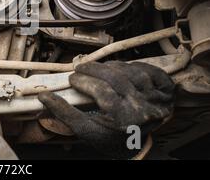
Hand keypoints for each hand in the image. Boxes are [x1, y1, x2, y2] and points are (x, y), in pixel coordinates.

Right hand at [38, 61, 174, 158]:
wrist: (135, 145)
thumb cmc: (108, 137)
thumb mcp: (85, 129)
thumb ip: (63, 112)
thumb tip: (43, 96)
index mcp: (123, 120)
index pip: (102, 92)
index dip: (84, 82)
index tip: (72, 79)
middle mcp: (142, 109)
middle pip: (116, 78)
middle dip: (94, 69)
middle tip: (80, 68)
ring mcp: (157, 99)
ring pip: (132, 72)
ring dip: (112, 66)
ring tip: (98, 69)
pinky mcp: (166, 91)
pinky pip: (150, 70)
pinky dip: (135, 65)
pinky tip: (121, 68)